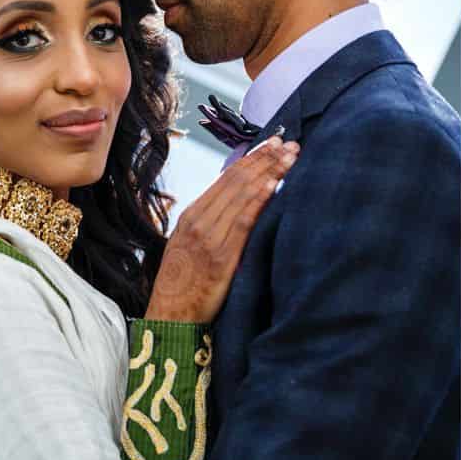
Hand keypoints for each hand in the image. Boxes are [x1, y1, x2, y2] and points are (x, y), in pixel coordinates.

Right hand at [145, 136, 298, 322]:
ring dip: (269, 172)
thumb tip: (239, 205)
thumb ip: (211, 224)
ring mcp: (209, 236)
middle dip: (265, 158)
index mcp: (192, 215)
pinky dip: (259, 200)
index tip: (272, 144)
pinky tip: (275, 185)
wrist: (170, 317)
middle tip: (289, 142)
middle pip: (236, 180)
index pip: (226, 178)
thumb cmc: (184, 285)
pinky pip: (243, 221)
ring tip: (291, 156)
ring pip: (242, 194)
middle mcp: (199, 220)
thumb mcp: (190, 246)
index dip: (252, 158)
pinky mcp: (221, 256)